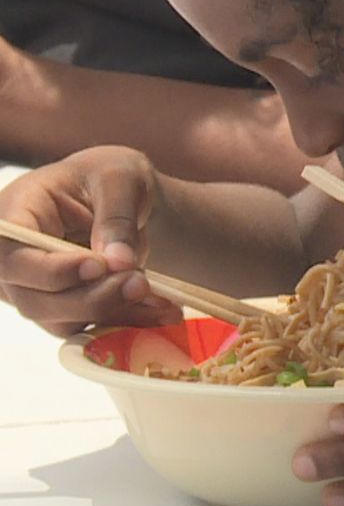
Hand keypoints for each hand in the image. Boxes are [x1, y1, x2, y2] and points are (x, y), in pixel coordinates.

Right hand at [0, 144, 178, 335]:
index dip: (51, 270)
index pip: (13, 256)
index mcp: (16, 213)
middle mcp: (16, 259)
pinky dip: (130, 322)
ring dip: (117, 315)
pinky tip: (165, 311)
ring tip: (165, 302)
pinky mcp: (68, 310)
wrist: (126, 200)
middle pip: (35, 299)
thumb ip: (117, 216)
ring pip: (64, 322)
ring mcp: (38, 290)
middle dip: (92, 298)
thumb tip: (118, 262)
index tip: (99, 266)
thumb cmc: (111, 178)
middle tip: (141, 284)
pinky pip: (92, 327)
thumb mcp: (120, 178)